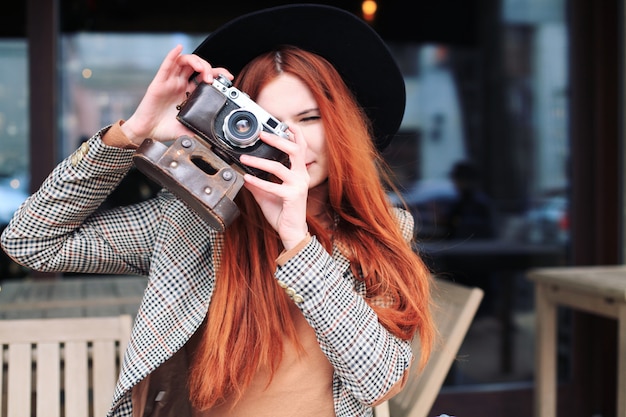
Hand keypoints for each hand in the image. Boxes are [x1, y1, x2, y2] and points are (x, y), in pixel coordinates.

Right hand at [120, 45, 232, 145]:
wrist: (147, 133)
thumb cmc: (165, 129)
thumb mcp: (189, 130)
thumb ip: (200, 131)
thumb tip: (214, 139)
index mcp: (190, 93)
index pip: (205, 77)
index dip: (217, 74)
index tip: (228, 77)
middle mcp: (181, 84)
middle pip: (196, 66)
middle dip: (208, 68)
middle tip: (212, 79)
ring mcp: (170, 82)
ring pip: (184, 62)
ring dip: (195, 61)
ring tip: (202, 69)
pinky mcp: (159, 82)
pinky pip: (166, 65)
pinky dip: (173, 55)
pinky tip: (179, 49)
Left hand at [240, 126, 309, 249]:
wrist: (292, 232)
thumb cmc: (283, 213)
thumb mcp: (267, 195)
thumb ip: (258, 184)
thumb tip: (244, 174)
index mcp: (300, 174)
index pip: (301, 149)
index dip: (296, 135)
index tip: (286, 124)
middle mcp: (301, 177)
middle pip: (294, 151)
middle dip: (278, 140)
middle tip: (262, 134)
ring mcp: (298, 186)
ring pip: (279, 167)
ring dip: (259, 161)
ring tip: (245, 158)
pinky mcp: (292, 196)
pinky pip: (272, 186)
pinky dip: (258, 181)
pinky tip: (247, 177)